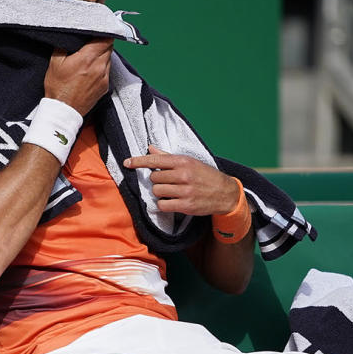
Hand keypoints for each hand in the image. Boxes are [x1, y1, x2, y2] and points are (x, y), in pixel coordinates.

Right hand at [43, 38, 113, 116]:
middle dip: (102, 43)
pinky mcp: (105, 87)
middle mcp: (99, 67)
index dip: (103, 32)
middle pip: (109, 47)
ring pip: (109, 59)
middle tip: (93, 42)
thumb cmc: (58, 87)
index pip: (105, 39)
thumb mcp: (55, 62)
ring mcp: (104, 78)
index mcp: (87, 58)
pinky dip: (102, 67)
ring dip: (102, 55)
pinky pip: (108, 71)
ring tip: (90, 57)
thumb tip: (72, 37)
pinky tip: (91, 70)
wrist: (63, 110)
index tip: (98, 30)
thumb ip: (65, 45)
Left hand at [124, 145, 240, 215]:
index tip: (127, 163)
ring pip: (157, 192)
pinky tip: (172, 202)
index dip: (138, 161)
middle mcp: (183, 175)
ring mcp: (185, 191)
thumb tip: (150, 148)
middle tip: (168, 182)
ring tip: (171, 192)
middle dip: (157, 181)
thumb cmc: (205, 176)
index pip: (155, 160)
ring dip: (160, 193)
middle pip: (154, 179)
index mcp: (183, 162)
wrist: (225, 193)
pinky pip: (162, 205)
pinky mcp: (186, 205)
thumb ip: (168, 157)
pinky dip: (164, 205)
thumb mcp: (189, 162)